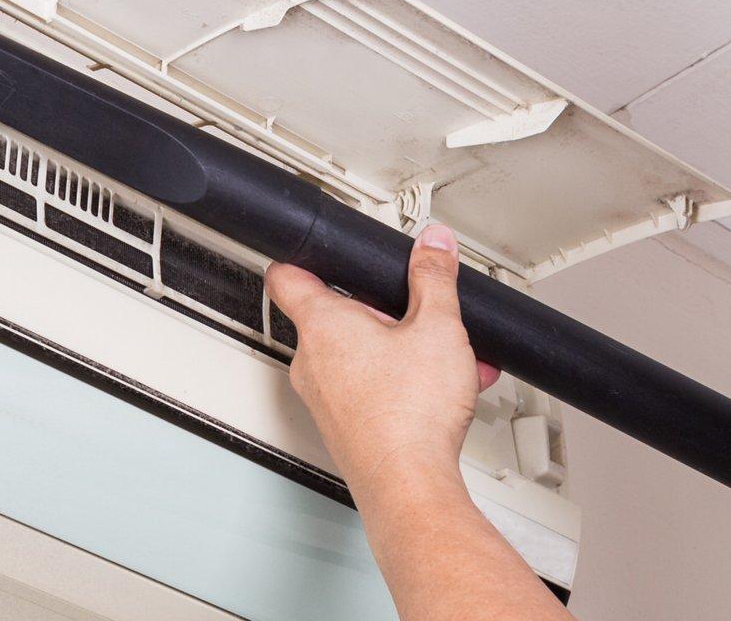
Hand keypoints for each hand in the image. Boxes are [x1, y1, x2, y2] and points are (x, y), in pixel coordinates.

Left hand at [269, 224, 499, 484]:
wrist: (409, 485)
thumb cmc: (409, 414)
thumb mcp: (438, 326)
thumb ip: (434, 278)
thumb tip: (432, 245)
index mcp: (322, 325)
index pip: (287, 276)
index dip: (303, 258)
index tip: (317, 253)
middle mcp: (312, 363)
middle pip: (336, 318)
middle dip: (381, 313)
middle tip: (415, 314)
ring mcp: (323, 399)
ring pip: (359, 358)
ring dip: (401, 351)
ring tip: (444, 357)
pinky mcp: (342, 428)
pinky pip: (368, 391)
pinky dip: (402, 384)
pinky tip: (443, 391)